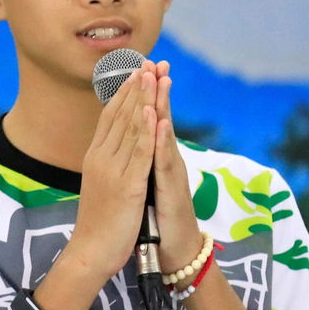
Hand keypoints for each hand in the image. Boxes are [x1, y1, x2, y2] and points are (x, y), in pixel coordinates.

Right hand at [64, 65, 157, 281]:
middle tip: (148, 61)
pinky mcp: (127, 186)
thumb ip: (107, 162)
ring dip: (143, 99)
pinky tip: (154, 113)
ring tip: (152, 75)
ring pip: (130, 128)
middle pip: (120, 115)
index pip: (110, 115)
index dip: (124, 91)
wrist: (90, 252)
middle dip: (136, 86)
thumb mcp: (100, 184)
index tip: (136, 69)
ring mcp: (113, 171)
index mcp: (95, 156)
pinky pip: (139, 154)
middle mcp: (101, 158)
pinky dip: (147, 131)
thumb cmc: (98, 222)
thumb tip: (111, 146)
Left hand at [152, 61, 203, 272]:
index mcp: (156, 157)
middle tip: (158, 61)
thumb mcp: (145, 181)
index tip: (143, 67)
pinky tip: (162, 124)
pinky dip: (163, 141)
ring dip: (164, 106)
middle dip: (159, 89)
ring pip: (166, 134)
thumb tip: (134, 141)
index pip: (151, 119)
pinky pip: (166, 162)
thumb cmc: (158, 215)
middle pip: (162, 119)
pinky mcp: (172, 190)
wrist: (174, 248)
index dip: (148, 94)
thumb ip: (143, 159)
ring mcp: (171, 173)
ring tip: (161, 80)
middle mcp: (167, 159)